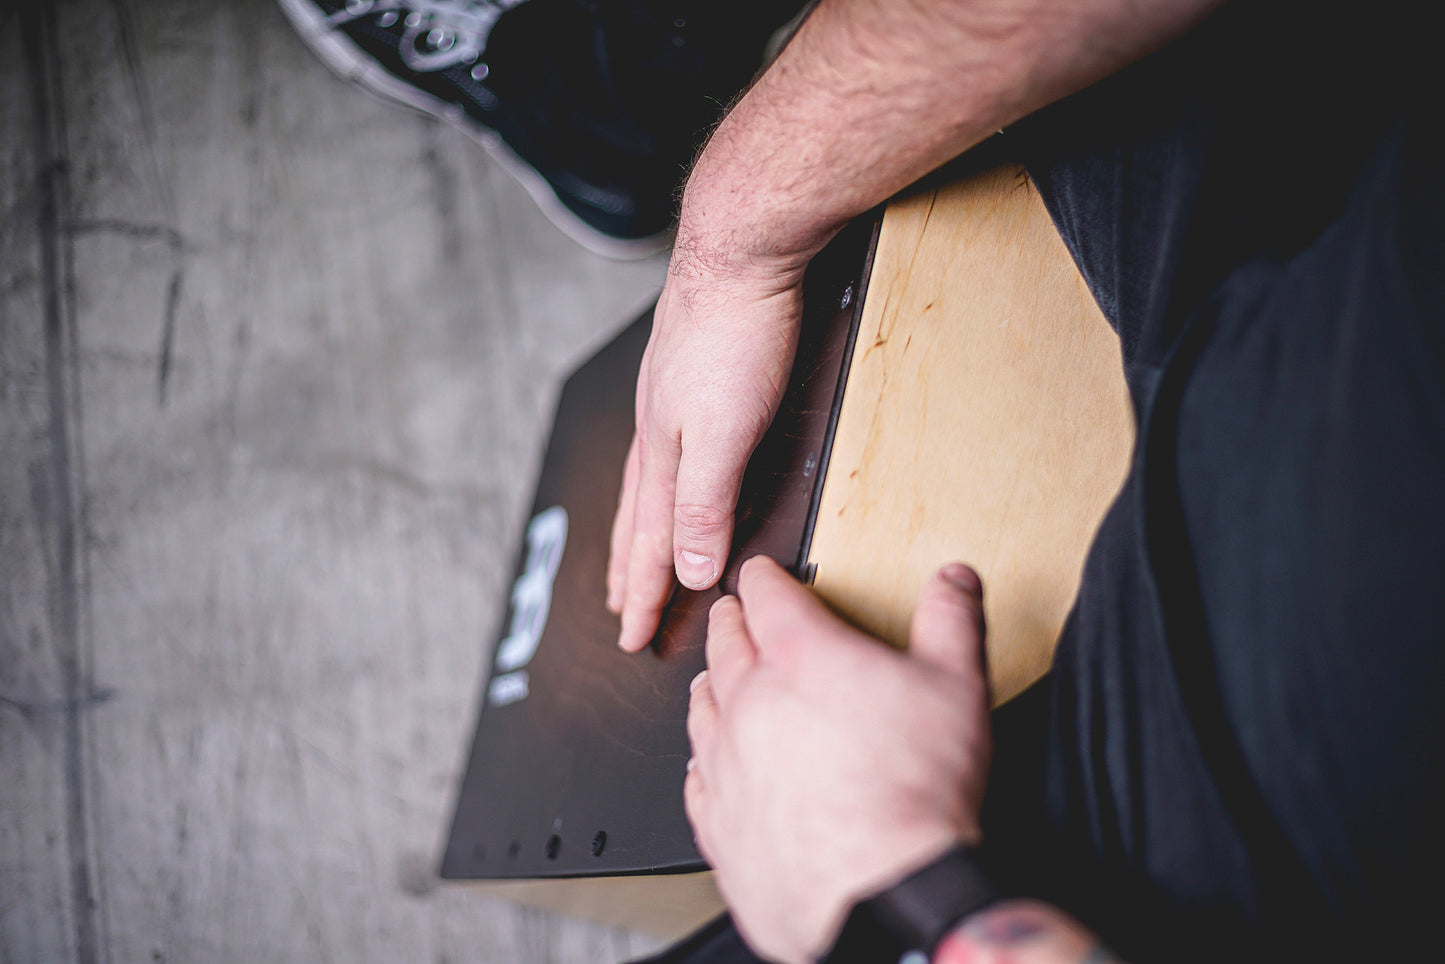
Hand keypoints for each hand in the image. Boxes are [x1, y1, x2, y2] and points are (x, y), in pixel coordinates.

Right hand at [606, 237, 809, 651]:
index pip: (654, 545)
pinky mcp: (689, 373)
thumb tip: (691, 572)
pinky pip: (663, 450)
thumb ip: (705, 505)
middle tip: (622, 610)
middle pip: (640, 519)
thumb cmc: (736, 337)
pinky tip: (666, 469)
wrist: (742, 247)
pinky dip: (657, 481)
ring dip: (638, 529)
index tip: (636, 640)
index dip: (648, 595)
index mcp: (664, 456)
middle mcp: (658, 432)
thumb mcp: (725, 436)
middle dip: (632, 571)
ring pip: (647, 485)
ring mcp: (669, 400)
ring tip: (630, 553)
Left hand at [685, 556, 992, 963]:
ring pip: (701, 708)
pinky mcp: (720, 824)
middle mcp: (751, 704)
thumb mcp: (958, 685)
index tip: (759, 571)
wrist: (886, 892)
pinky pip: (696, 780)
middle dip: (729, 619)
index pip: (766, 595)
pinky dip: (701, 761)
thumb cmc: (918, 796)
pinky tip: (708, 763)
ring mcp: (728, 765)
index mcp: (801, 658)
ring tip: (714, 676)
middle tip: (731, 610)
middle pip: (724, 644)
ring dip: (708, 683)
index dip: (762, 575)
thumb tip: (952, 581)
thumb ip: (952, 620)